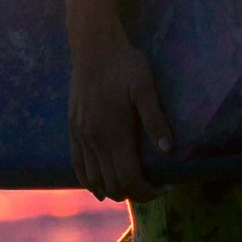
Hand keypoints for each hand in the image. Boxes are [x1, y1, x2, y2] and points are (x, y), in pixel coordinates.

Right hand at [68, 33, 172, 200]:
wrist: (93, 47)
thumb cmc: (124, 64)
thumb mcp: (145, 87)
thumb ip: (155, 120)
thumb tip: (168, 150)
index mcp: (114, 132)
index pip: (130, 178)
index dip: (148, 191)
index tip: (166, 188)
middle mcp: (95, 139)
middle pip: (113, 185)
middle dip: (135, 194)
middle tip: (154, 189)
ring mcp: (81, 136)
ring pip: (94, 180)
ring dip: (112, 191)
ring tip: (131, 188)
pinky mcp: (73, 129)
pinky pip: (77, 165)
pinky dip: (89, 182)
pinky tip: (100, 186)